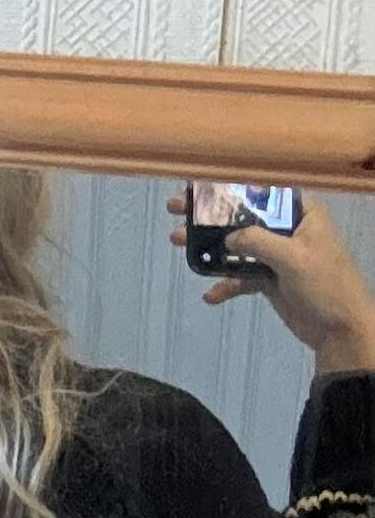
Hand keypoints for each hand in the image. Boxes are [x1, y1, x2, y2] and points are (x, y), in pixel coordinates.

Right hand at [167, 194, 374, 374]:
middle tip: (177, 209)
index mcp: (301, 212)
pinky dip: (226, 284)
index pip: (261, 191)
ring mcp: (277, 255)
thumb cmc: (325, 285)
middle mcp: (288, 228)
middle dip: (210, 215)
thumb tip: (228, 237)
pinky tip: (211, 295)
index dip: (229, 187)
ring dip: (211, 248)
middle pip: (243, 216)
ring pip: (238, 246)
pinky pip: (242, 277)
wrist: (339, 329)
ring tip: (179, 244)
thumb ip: (258, 241)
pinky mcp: (270, 280)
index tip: (198, 188)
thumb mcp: (293, 257)